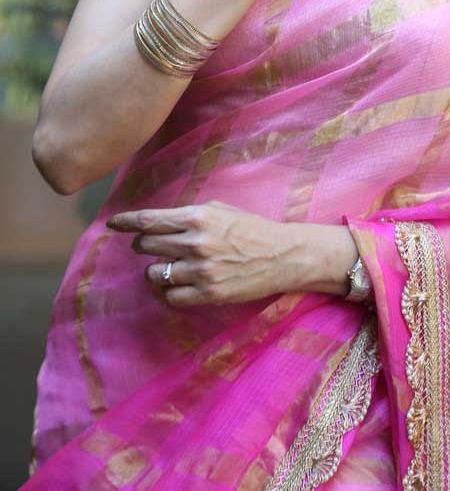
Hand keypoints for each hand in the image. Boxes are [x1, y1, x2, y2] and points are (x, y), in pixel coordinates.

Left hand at [106, 200, 297, 306]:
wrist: (282, 255)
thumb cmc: (252, 228)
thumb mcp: (221, 209)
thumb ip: (189, 215)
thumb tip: (159, 222)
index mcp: (198, 217)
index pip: (149, 220)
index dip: (126, 221)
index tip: (112, 223)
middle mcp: (196, 242)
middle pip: (147, 245)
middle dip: (143, 244)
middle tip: (150, 245)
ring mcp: (201, 270)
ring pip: (155, 273)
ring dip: (156, 269)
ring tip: (169, 266)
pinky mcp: (208, 294)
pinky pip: (170, 296)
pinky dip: (169, 290)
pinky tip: (178, 283)